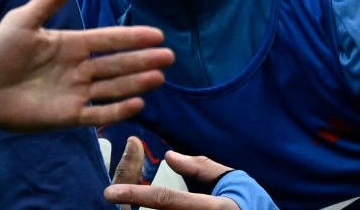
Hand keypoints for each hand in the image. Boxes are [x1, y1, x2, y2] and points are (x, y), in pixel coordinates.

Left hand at [0, 0, 174, 131]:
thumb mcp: (24, 20)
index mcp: (70, 44)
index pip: (108, 40)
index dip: (132, 38)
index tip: (157, 35)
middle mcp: (77, 68)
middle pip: (118, 64)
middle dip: (143, 60)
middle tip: (169, 57)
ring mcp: (74, 93)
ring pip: (114, 88)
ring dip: (136, 83)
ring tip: (159, 78)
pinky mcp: (67, 116)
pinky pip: (98, 113)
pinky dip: (118, 110)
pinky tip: (137, 103)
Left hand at [106, 136, 239, 209]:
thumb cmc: (250, 201)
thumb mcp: (231, 178)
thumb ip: (199, 167)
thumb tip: (169, 156)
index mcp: (211, 208)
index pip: (166, 200)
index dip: (135, 195)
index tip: (109, 193)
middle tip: (112, 198)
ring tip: (127, 202)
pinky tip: (144, 207)